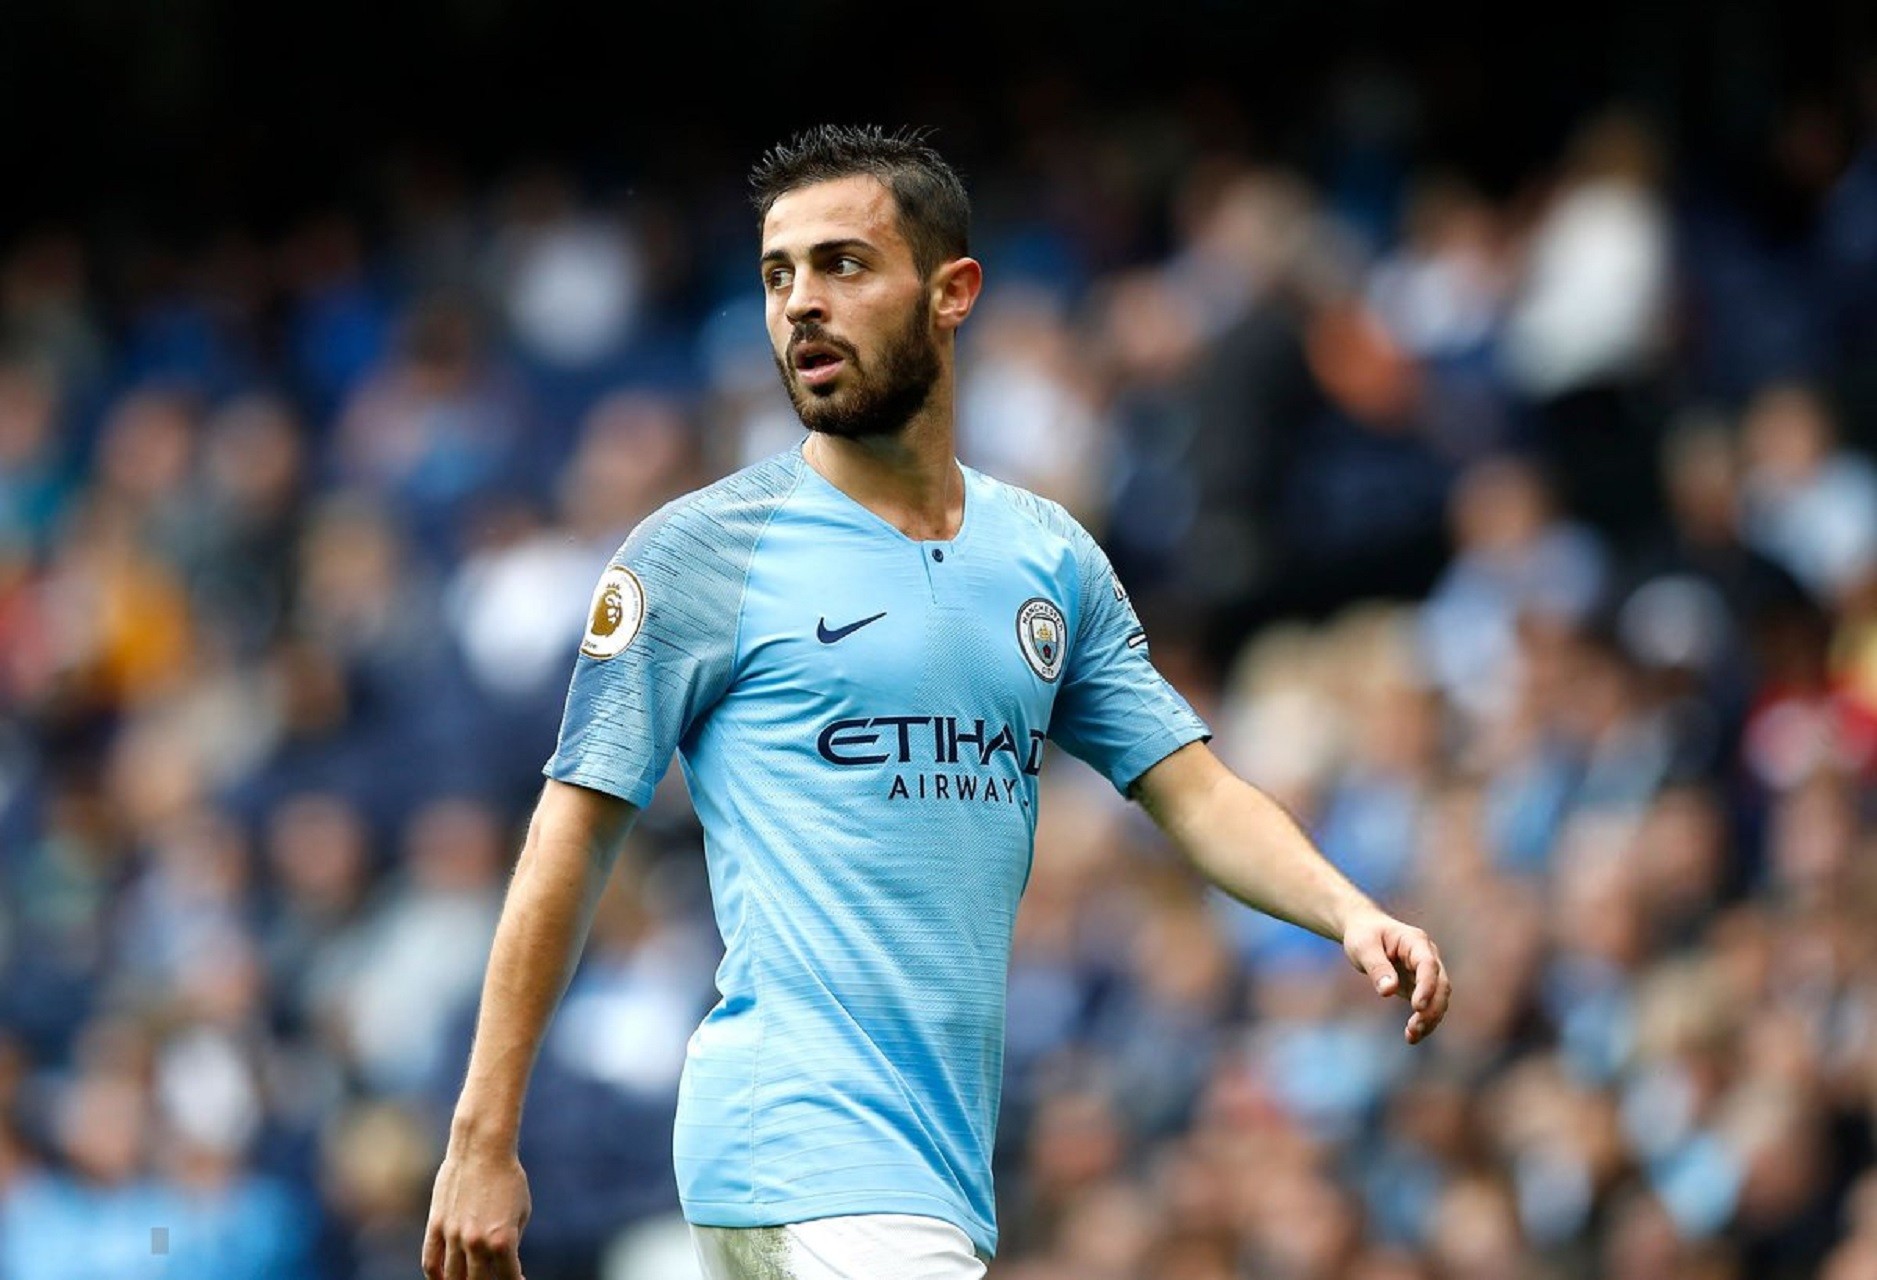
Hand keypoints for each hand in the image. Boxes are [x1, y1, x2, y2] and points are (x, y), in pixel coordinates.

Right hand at [423, 1136, 531, 1279]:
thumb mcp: (521, 1213)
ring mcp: (453, 1235)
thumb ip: (510, 1242)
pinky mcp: (436, 1225)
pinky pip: (431, 1261)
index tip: (517, 1279)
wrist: (483, 1148)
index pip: (508, 1278)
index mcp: (503, 1241)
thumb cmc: (508, 1178)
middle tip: (494, 1278)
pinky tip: (444, 1279)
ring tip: (471, 1278)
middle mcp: (476, 1243)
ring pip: (452, 1278)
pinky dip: (436, 1276)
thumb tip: (502, 1265)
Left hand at [1342, 909, 1451, 1044]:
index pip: (1428, 965)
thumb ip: (1376, 967)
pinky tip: (1411, 1036)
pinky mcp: (1420, 986)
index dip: (1426, 986)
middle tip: (1414, 1028)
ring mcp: (1427, 972)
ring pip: (1439, 999)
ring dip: (1430, 1019)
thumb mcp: (1363, 946)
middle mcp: (1428, 957)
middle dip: (1432, 1008)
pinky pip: (1429, 1006)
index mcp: (1416, 942)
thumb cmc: (1364, 934)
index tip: (1417, 1006)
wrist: (1365, 930)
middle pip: (1441, 985)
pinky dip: (1424, 1021)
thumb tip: (1388, 991)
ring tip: (1411, 1036)